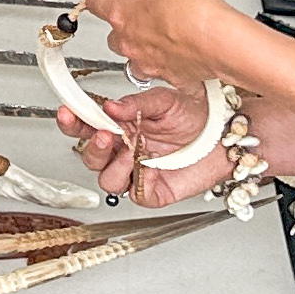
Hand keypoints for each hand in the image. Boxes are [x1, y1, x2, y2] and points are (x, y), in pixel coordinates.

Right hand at [69, 83, 232, 206]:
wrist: (227, 137)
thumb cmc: (198, 117)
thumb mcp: (165, 100)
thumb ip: (135, 103)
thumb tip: (110, 106)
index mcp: (121, 126)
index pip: (87, 127)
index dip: (73, 122)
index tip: (67, 112)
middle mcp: (125, 150)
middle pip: (90, 157)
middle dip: (91, 146)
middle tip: (104, 134)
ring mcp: (136, 173)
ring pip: (106, 179)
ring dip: (113, 165)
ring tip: (131, 150)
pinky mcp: (153, 192)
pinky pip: (133, 193)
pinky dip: (135, 180)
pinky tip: (146, 165)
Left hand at [75, 0, 235, 94]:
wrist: (220, 41)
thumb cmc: (195, 10)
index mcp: (122, 13)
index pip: (96, 1)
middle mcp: (129, 41)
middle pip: (113, 33)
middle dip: (124, 22)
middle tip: (141, 11)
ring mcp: (146, 61)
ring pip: (132, 55)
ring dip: (140, 45)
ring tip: (160, 32)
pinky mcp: (166, 76)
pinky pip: (157, 69)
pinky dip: (164, 61)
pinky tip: (178, 50)